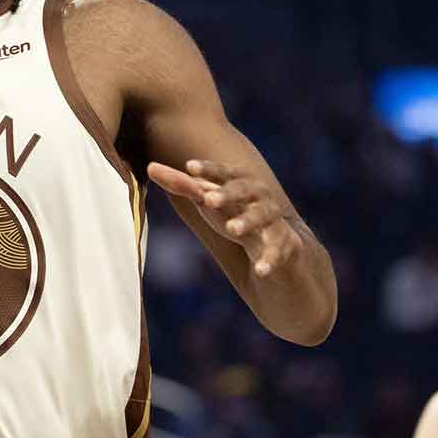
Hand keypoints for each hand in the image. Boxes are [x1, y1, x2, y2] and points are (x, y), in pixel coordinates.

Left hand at [148, 159, 305, 277]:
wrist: (277, 243)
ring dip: (248, 221)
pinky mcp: (287, 245)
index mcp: (240, 183)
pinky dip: (270, 260)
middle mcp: (259, 197)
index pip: (224, 172)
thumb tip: (150, 166)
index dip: (209, 169)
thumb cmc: (235, 213)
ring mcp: (274, 220)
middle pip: (245, 190)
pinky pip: (279, 251)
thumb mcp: (209, 201)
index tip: (189, 167)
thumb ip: (182, 185)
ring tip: (231, 228)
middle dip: (228, 193)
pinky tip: (260, 271)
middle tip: (208, 199)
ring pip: (264, 216)